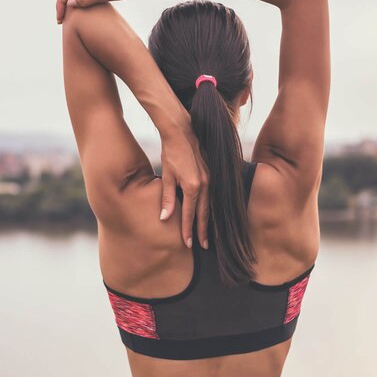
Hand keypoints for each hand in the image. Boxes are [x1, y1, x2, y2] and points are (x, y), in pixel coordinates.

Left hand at [160, 128, 209, 249]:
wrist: (182, 131)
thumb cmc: (171, 152)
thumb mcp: (166, 176)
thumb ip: (167, 198)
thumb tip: (164, 218)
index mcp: (192, 186)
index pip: (190, 214)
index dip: (188, 230)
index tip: (188, 244)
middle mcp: (205, 183)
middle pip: (204, 213)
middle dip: (203, 230)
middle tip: (202, 246)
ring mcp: (211, 178)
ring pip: (210, 205)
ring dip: (208, 220)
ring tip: (207, 234)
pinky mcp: (211, 173)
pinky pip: (212, 195)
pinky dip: (210, 207)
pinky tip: (208, 213)